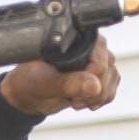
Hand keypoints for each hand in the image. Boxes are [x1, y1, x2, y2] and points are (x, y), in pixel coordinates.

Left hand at [0, 37, 120, 115]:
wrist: (26, 95)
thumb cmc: (29, 82)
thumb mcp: (46, 83)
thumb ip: (69, 84)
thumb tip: (94, 85)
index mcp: (76, 39)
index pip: (101, 57)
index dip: (92, 78)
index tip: (76, 92)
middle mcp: (89, 46)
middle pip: (108, 71)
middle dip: (94, 91)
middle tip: (73, 99)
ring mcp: (96, 60)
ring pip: (112, 81)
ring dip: (96, 97)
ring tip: (75, 100)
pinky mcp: (98, 75)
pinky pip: (110, 89)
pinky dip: (99, 100)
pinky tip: (82, 101)